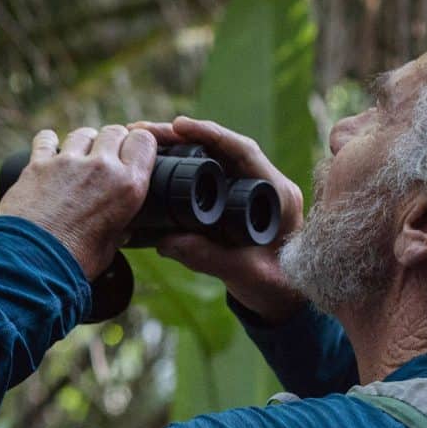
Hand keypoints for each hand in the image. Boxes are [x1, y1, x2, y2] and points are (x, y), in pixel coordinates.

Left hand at [0, 124, 156, 279]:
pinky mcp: (38, 164)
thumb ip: (119, 229)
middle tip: (104, 158)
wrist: (31, 265)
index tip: (132, 153)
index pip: (144, 141)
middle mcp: (101, 167)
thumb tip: (122, 227)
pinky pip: (46, 139)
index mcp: (128, 186)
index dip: (139, 145)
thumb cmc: (74, 262)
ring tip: (78, 158)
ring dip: (83, 142)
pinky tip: (48, 149)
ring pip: (83, 133)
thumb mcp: (110, 247)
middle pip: (114, 131)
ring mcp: (68, 162)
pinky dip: (48, 143)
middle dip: (111, 142)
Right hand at [139, 117, 306, 321]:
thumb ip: (210, 258)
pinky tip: (156, 162)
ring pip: (213, 158)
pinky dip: (182, 164)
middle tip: (144, 130)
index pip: (244, 151)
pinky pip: (208, 174)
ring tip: (143, 140)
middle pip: (222, 148)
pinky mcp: (236, 200)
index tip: (178, 125)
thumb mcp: (244, 275)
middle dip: (183, 135)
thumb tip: (165, 242)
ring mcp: (250, 191)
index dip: (211, 134)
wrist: (284, 301)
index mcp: (278, 195)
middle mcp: (266, 185)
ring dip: (179, 146)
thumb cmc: (274, 288)